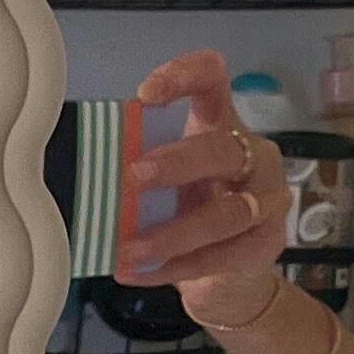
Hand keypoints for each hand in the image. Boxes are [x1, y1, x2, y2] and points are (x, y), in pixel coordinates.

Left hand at [115, 48, 293, 318]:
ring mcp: (267, 200)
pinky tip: (140, 272)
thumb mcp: (163, 185)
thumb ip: (138, 170)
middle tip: (134, 176)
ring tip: (129, 249)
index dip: (185, 76)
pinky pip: (220, 256)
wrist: (225, 277)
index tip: (146, 95)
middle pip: (222, 148)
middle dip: (177, 162)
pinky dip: (175, 267)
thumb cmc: (190, 215)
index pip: (213, 80)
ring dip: (172, 232)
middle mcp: (252, 156)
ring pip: (227, 213)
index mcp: (222, 124)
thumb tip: (87, 175)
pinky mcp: (265, 243)